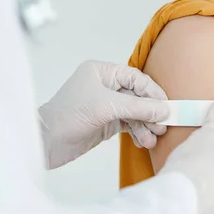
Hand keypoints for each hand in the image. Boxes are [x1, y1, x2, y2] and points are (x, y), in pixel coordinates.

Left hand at [39, 61, 169, 168]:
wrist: (46, 142)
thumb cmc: (68, 115)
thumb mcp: (106, 107)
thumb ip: (137, 107)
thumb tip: (164, 109)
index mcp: (102, 71)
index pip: (135, 78)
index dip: (152, 92)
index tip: (167, 106)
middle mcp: (105, 85)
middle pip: (137, 95)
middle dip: (150, 111)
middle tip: (162, 126)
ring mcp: (105, 104)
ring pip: (134, 112)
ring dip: (145, 125)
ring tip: (153, 139)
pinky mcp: (105, 122)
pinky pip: (128, 124)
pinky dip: (137, 132)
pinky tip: (143, 142)